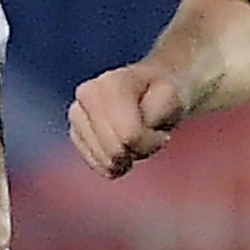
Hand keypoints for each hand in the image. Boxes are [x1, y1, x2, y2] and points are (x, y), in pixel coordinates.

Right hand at [68, 59, 187, 178]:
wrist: (152, 88)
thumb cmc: (165, 94)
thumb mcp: (173, 99)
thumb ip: (154, 115)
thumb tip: (127, 138)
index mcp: (110, 83)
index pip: (129, 136)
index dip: (151, 141)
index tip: (160, 128)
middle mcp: (86, 94)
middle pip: (115, 151)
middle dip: (139, 149)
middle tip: (149, 132)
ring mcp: (76, 114)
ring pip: (106, 161)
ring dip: (129, 156)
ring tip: (136, 135)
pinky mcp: (75, 133)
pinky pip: (98, 166)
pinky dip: (116, 163)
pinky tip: (123, 145)